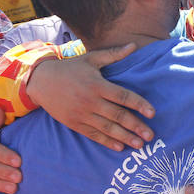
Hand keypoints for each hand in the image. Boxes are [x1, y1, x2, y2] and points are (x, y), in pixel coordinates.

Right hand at [27, 44, 155, 149]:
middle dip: (136, 126)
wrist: (41, 81)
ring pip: (107, 128)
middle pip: (118, 115)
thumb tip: (134, 45)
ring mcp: (82, 114)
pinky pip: (93, 134)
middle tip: (151, 136)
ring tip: (139, 144)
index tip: (153, 113)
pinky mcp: (74, 123)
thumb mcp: (91, 59)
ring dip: (124, 137)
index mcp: (97, 84)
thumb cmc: (70, 68)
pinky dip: (106, 142)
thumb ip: (113, 55)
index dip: (139, 104)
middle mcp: (91, 101)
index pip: (123, 96)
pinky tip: (119, 147)